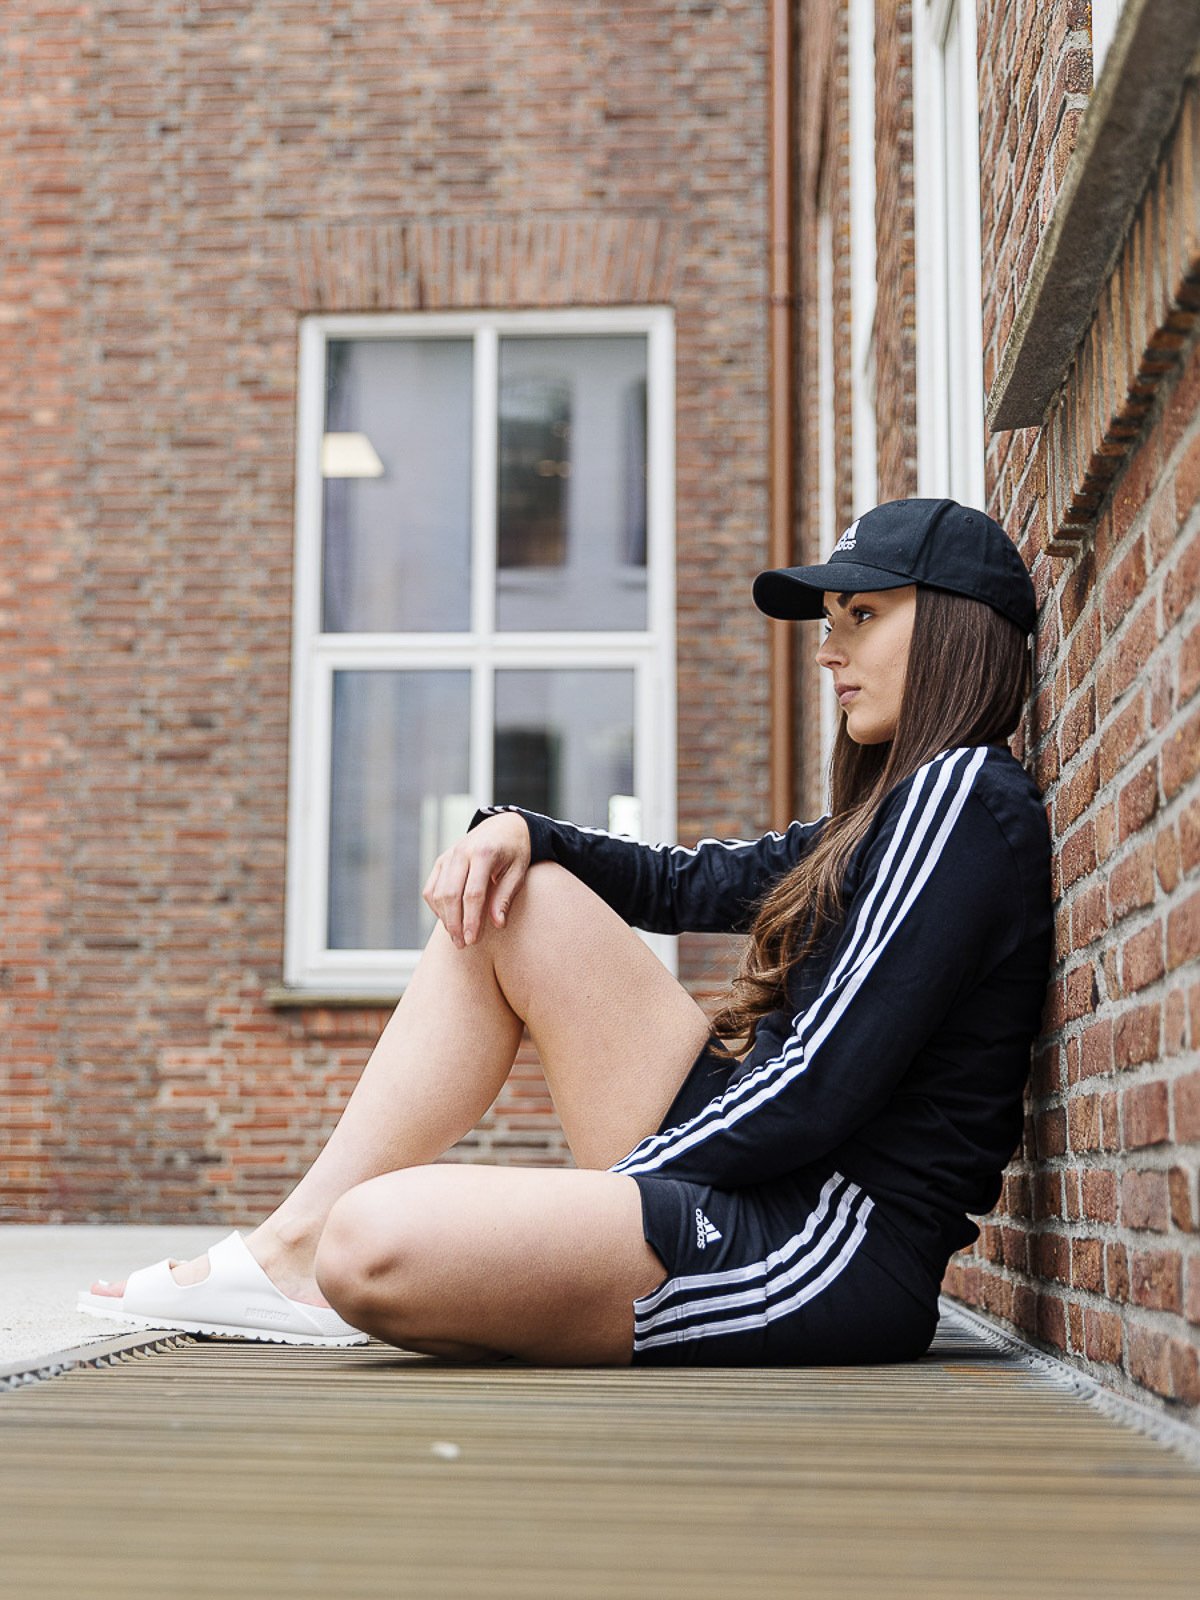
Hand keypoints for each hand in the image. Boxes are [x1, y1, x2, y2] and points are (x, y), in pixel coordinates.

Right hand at [422, 812, 532, 948]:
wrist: (503, 826)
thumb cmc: (515, 851)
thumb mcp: (518, 871)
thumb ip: (505, 896)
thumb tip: (497, 924)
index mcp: (484, 853)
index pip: (473, 893)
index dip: (471, 920)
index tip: (472, 940)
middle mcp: (462, 852)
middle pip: (450, 895)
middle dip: (454, 923)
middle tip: (462, 944)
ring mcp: (448, 856)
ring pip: (437, 893)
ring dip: (444, 918)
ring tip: (456, 937)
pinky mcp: (441, 861)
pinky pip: (431, 888)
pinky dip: (436, 907)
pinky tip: (447, 920)